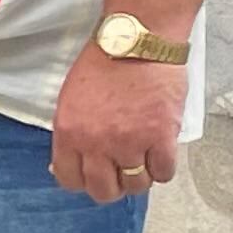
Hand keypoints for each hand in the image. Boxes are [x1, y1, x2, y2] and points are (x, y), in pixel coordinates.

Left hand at [50, 43, 185, 203]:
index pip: (69, 179)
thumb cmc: (103, 64)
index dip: (83, 180)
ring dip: (140, 177)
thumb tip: (72, 160)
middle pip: (103, 190)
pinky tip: (160, 153)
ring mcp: (129, 143)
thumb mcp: (70, 99)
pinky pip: (163, 174)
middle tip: (120, 172)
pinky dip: (163, 168)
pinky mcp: (160, 137)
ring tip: (142, 158)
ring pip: (136, 186)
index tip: (92, 174)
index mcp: (69, 133)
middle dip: (112, 186)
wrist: (136, 42)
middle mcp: (96, 144)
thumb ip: (72, 133)